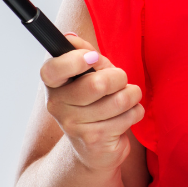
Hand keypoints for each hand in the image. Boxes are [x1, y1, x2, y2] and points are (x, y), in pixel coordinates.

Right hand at [40, 34, 143, 172]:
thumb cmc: (93, 101)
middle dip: (119, 77)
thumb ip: (82, 53)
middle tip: (120, 80)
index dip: (74, 60)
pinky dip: (135, 112)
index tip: (94, 58)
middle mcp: (57, 106)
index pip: (52, 70)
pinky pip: (129, 116)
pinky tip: (126, 116)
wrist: (93, 148)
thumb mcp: (87, 73)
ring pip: (119, 101)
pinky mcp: (95, 140)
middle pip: (97, 84)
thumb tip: (71, 38)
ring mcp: (75, 126)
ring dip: (131, 95)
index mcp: (54, 85)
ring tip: (127, 98)